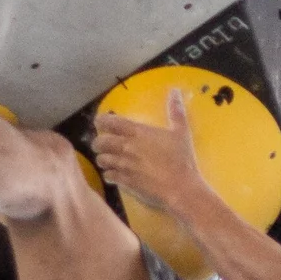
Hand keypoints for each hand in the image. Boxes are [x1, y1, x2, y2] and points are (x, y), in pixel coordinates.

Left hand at [92, 90, 210, 214]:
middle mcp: (126, 148)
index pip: (109, 122)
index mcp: (138, 132)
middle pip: (100, 141)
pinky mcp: (124, 182)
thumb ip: (176, 111)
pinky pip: (108, 176)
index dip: (101, 121)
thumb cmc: (182, 159)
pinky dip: (109, 174)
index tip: (100, 122)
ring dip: (103, 159)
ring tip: (108, 160)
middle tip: (104, 144)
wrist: (181, 189)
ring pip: (101, 160)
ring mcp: (123, 166)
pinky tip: (115, 175)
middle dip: (98, 142)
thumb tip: (175, 90)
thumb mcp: (181, 132)